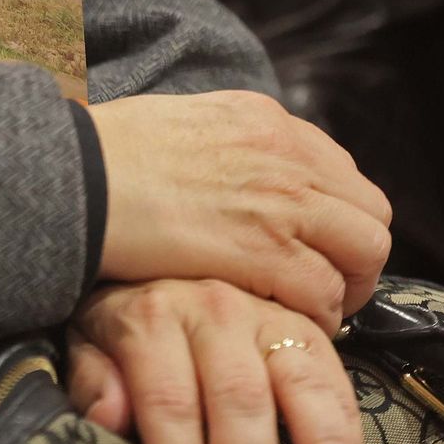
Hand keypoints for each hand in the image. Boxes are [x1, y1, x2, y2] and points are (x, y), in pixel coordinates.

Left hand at [68, 279, 362, 443]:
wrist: (161, 261)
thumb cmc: (126, 322)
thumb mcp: (89, 340)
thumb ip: (95, 379)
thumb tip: (109, 416)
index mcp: (153, 317)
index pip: (169, 402)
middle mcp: (214, 310)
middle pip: (238, 399)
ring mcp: (266, 316)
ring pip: (301, 385)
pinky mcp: (306, 326)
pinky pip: (335, 379)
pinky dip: (347, 432)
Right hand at [89, 90, 391, 332]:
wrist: (74, 175)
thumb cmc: (104, 154)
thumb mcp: (179, 122)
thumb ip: (224, 145)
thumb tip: (232, 171)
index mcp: (265, 121)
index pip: (343, 175)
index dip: (335, 221)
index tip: (311, 248)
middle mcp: (287, 155)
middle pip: (369, 216)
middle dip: (352, 259)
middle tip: (319, 286)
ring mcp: (282, 202)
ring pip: (363, 255)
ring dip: (340, 289)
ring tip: (301, 310)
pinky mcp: (265, 251)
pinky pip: (324, 294)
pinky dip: (312, 316)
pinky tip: (276, 322)